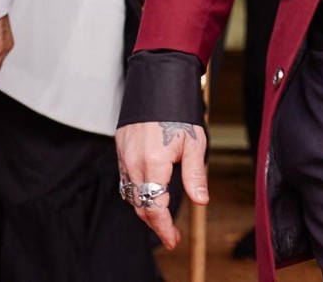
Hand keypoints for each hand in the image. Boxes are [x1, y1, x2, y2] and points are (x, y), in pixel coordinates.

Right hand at [116, 120, 208, 248]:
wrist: (158, 84)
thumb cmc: (179, 112)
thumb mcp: (194, 143)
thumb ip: (195, 174)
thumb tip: (201, 200)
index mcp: (153, 164)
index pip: (154, 207)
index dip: (163, 227)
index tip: (173, 240)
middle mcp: (133, 164)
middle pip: (140, 205)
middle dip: (155, 223)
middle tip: (171, 235)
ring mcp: (123, 157)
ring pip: (131, 194)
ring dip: (145, 208)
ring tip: (163, 217)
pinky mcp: (120, 150)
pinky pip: (126, 179)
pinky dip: (137, 191)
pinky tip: (149, 192)